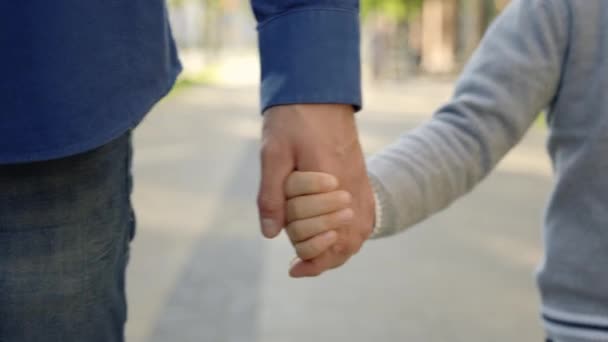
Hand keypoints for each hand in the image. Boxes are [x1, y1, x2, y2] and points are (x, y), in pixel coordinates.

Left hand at [257, 104, 374, 276]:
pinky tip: (337, 237)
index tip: (293, 269)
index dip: (308, 258)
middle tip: (298, 262)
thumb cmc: (293, 119)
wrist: (319, 90)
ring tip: (317, 260)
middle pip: (345, 242)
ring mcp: (359, 184)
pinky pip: (365, 218)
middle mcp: (350, 188)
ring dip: (340, 251)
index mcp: (329, 184)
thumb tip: (271, 234)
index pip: (323, 237)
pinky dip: (352, 235)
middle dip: (320, 256)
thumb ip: (272, 195)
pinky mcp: (361, 178)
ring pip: (358, 233)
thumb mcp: (273, 153)